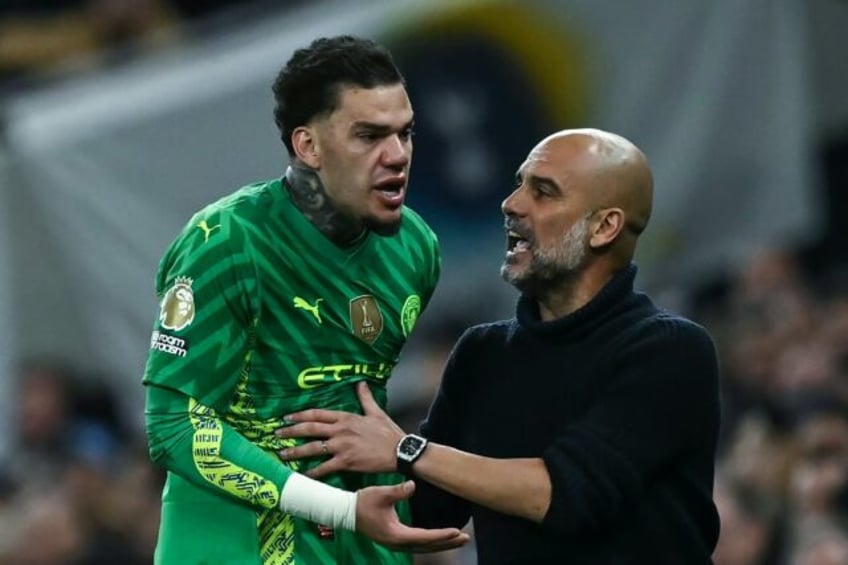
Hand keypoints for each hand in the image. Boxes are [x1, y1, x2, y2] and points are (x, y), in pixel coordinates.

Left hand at [276, 381, 404, 477]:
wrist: (400, 451)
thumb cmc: (388, 432)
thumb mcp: (376, 412)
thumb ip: (365, 398)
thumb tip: (361, 383)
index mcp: (346, 417)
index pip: (317, 414)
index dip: (300, 415)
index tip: (286, 418)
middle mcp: (340, 430)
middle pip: (310, 429)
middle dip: (290, 432)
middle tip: (276, 435)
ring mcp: (342, 446)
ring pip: (312, 448)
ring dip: (295, 451)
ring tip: (282, 454)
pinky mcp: (346, 462)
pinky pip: (324, 468)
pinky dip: (312, 472)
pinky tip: (303, 475)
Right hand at [356, 481, 469, 551]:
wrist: (346, 512)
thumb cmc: (363, 502)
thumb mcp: (380, 493)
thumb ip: (397, 491)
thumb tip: (413, 485)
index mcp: (396, 534)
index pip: (424, 537)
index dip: (441, 535)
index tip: (457, 532)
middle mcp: (398, 543)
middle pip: (428, 546)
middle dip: (448, 542)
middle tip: (466, 538)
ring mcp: (396, 544)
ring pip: (424, 548)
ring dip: (442, 544)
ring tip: (459, 539)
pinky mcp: (395, 541)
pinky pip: (418, 545)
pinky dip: (431, 543)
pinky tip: (440, 539)